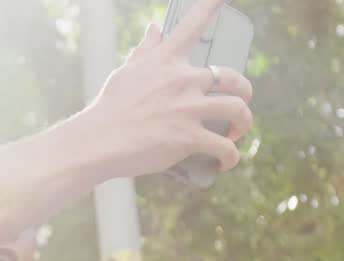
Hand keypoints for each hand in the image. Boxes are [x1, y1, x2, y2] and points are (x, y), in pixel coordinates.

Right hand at [73, 0, 254, 178]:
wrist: (99, 141)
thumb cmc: (111, 107)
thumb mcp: (128, 72)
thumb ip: (147, 49)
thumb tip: (154, 28)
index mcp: (167, 61)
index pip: (192, 26)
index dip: (210, 7)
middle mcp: (183, 80)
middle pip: (233, 78)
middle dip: (244, 91)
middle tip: (238, 105)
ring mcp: (188, 108)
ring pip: (238, 110)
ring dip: (244, 124)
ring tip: (236, 133)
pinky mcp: (189, 138)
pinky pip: (224, 147)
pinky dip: (230, 157)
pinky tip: (226, 162)